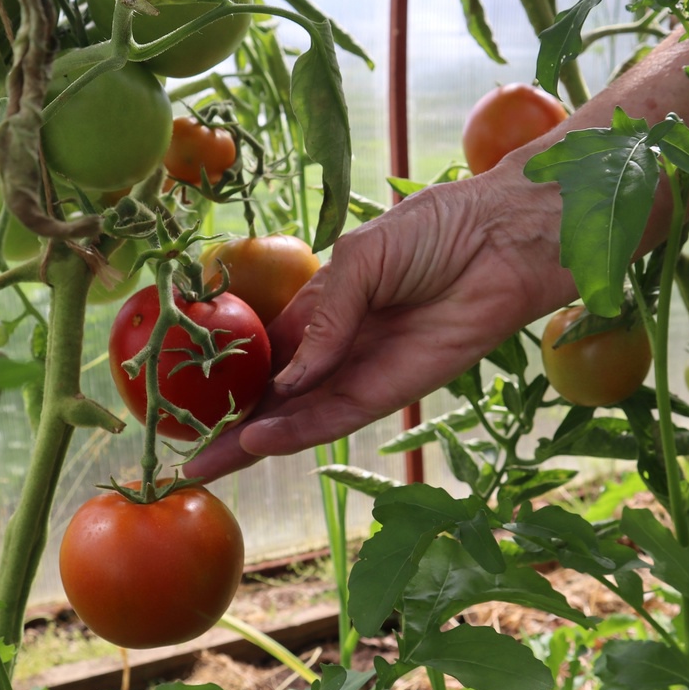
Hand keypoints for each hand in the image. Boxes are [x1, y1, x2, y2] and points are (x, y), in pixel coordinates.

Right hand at [183, 170, 577, 480]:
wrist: (501, 239)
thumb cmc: (436, 230)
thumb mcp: (361, 257)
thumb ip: (323, 315)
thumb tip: (288, 375)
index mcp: (324, 307)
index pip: (268, 352)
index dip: (232, 377)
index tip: (186, 398)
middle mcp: (340, 346)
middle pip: (278, 396)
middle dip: (233, 424)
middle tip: (186, 455)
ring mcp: (366, 370)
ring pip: (302, 416)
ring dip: (257, 440)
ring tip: (208, 460)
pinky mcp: (397, 389)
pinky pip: (340, 416)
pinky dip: (300, 430)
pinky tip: (259, 439)